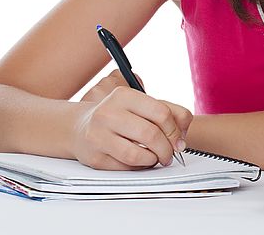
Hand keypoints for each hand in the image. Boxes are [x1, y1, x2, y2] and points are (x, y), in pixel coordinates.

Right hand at [72, 71, 192, 169]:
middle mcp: (108, 113)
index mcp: (123, 96)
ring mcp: (98, 136)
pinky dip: (138, 167)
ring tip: (155, 157)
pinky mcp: (94, 157)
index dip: (175, 130)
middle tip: (170, 154)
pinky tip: (139, 161)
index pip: (161, 113)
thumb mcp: (143, 105)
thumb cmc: (119, 116)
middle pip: (151, 134)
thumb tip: (183, 136)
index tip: (178, 140)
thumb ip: (172, 113)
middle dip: (167, 149)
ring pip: (137, 154)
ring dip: (153, 160)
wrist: (80, 127)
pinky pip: (125, 167)